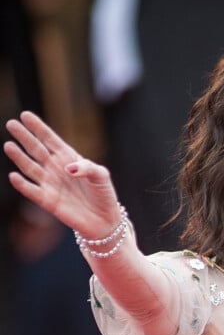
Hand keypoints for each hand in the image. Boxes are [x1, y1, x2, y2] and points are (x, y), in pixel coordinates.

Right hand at [4, 111, 120, 238]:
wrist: (104, 219)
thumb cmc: (103, 193)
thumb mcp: (101, 175)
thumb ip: (86, 167)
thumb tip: (67, 168)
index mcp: (69, 158)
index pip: (50, 139)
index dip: (38, 127)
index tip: (25, 115)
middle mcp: (56, 169)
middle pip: (37, 150)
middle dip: (24, 137)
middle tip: (11, 124)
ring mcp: (50, 184)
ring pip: (30, 168)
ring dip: (19, 157)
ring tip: (9, 145)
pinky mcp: (48, 201)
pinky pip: (32, 191)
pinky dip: (23, 184)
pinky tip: (14, 175)